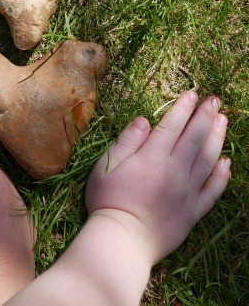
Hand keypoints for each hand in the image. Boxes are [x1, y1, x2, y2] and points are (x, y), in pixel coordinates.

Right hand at [85, 91, 230, 263]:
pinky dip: (222, 176)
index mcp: (153, 157)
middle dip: (205, 116)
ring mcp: (187, 192)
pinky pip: (212, 191)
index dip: (183, 108)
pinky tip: (226, 163)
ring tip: (224, 120)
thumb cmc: (108, 200)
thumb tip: (144, 120)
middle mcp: (175, 171)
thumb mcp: (106, 164)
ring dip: (217, 138)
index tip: (192, 94)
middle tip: (214, 100)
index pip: (172, 126)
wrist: (122, 240)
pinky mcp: (192, 212)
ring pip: (208, 160)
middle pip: (195, 138)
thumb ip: (127, 141)